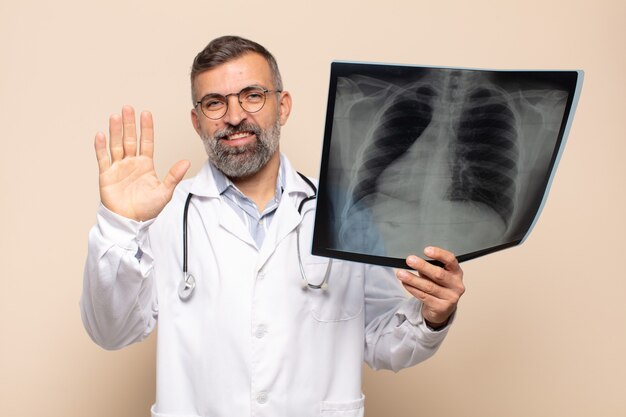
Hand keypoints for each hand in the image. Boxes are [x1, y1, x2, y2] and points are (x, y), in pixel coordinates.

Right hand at [95, 105, 190, 220]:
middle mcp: (131, 163)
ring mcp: (118, 167)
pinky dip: (101, 147)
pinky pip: (103, 158)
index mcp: (145, 164)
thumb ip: (174, 176)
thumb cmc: (147, 209)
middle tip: (128, 108)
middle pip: (129, 139)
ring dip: (115, 131)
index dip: (146, 128)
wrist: (130, 222)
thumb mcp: (164, 192)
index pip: (146, 142)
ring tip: (115, 116)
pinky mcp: (106, 175)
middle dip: (129, 124)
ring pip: (116, 145)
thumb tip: (186, 162)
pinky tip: (101, 135)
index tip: (146, 113)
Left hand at [396, 246, 464, 328]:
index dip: (439, 254)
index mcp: (457, 272)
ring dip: (412, 279)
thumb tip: (415, 261)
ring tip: (401, 273)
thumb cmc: (439, 287)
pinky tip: (405, 283)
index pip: (450, 260)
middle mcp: (456, 285)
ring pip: (429, 286)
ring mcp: (450, 298)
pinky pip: (424, 296)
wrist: (443, 309)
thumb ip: (430, 268)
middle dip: (422, 266)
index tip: (426, 250)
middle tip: (410, 260)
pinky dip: (412, 288)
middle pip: (439, 274)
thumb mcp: (437, 276)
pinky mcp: (441, 308)